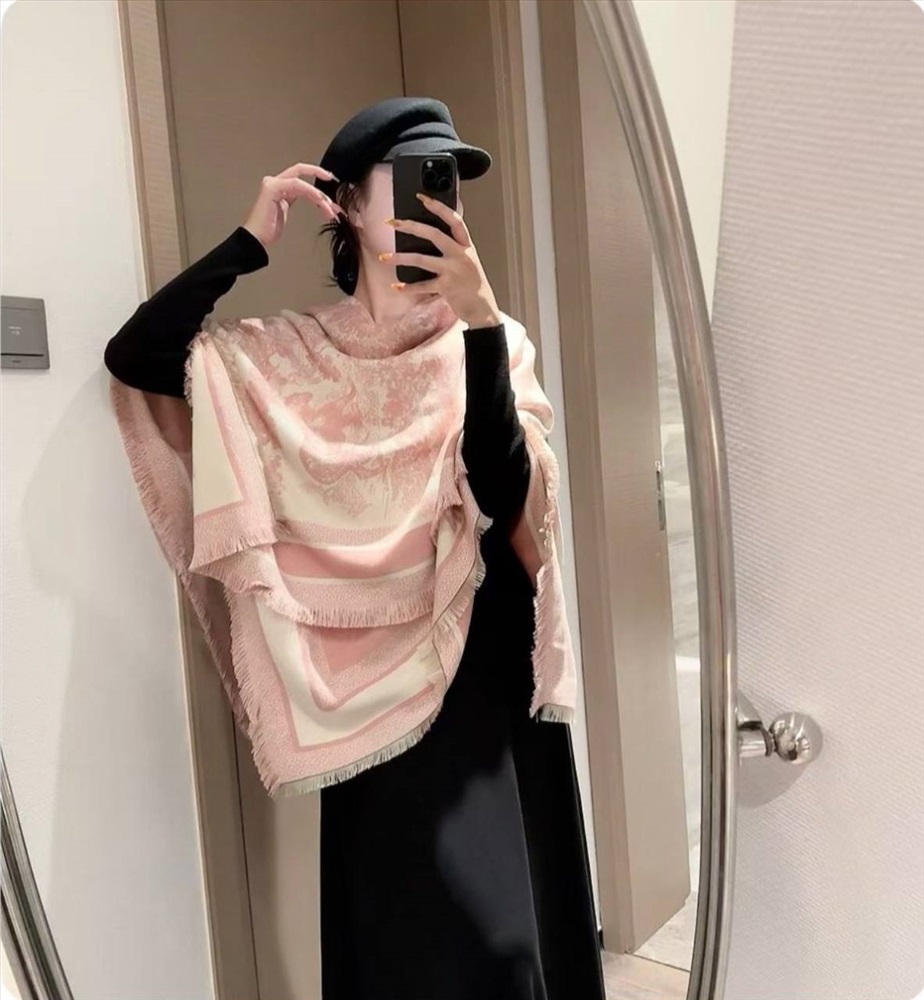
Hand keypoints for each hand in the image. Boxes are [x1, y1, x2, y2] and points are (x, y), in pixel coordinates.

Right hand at [243, 163, 343, 249]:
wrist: (256, 238)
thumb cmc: (268, 230)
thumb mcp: (285, 212)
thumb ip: (295, 201)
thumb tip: (315, 201)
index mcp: (278, 186)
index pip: (298, 174)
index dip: (314, 172)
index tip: (329, 177)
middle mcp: (275, 182)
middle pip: (300, 170)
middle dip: (318, 173)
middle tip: (331, 182)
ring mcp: (273, 184)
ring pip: (301, 182)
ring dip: (318, 195)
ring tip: (329, 208)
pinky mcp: (272, 189)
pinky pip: (297, 186)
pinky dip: (311, 193)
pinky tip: (320, 202)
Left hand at [382, 193, 501, 328]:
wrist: (482, 307)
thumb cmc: (472, 283)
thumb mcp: (468, 260)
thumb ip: (453, 248)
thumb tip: (427, 236)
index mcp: (466, 246)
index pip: (454, 220)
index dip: (438, 207)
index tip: (422, 198)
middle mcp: (460, 255)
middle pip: (433, 234)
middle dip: (410, 226)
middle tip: (392, 222)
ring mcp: (453, 271)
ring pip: (422, 259)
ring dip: (400, 258)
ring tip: (383, 257)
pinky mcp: (446, 287)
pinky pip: (422, 285)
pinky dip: (408, 287)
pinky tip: (396, 286)